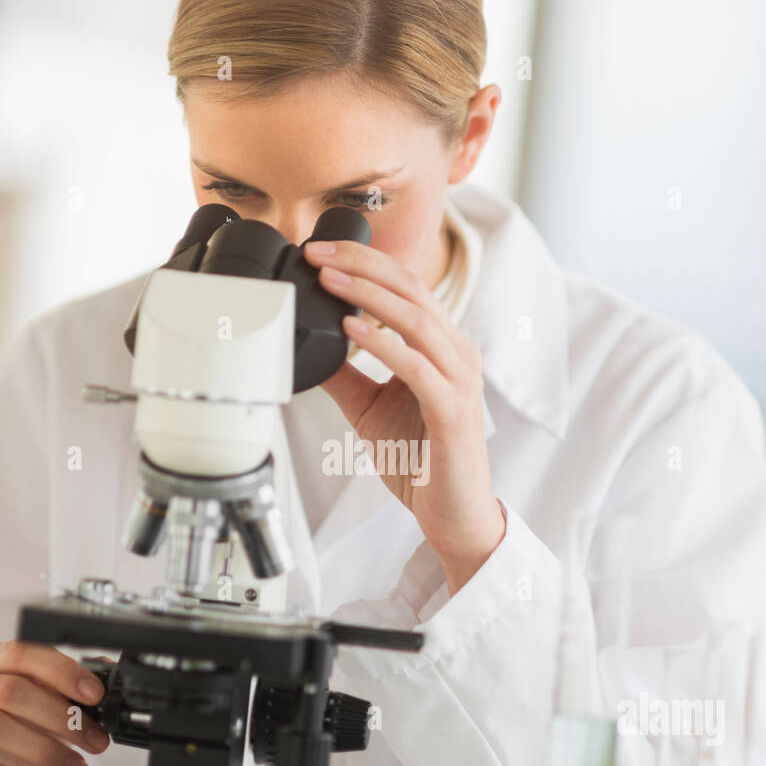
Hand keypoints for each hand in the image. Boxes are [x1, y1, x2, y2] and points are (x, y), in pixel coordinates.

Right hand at [0, 640, 109, 765]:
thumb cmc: (17, 731)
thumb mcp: (45, 704)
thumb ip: (72, 687)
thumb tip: (108, 673)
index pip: (22, 653)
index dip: (61, 671)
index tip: (94, 693)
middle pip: (12, 692)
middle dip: (63, 718)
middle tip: (96, 741)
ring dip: (48, 751)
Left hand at [303, 239, 505, 593]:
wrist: (452, 514)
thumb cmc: (421, 461)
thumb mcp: (370, 407)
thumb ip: (345, 374)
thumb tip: (306, 346)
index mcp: (442, 346)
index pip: (406, 286)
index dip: (365, 263)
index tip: (319, 252)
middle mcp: (457, 354)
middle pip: (413, 289)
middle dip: (362, 265)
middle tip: (317, 252)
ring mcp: (459, 380)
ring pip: (416, 320)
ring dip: (369, 295)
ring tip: (330, 280)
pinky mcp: (453, 411)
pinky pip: (417, 366)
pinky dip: (383, 344)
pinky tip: (352, 329)